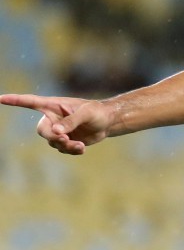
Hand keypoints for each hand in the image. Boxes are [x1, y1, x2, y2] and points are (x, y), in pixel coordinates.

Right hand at [0, 94, 114, 154]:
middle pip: (42, 131)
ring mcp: (58, 131)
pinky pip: (62, 149)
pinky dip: (72, 150)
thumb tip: (56, 132)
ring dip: (65, 145)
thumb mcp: (86, 114)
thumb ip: (71, 121)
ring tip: (80, 145)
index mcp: (54, 105)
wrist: (107, 122)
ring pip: (53, 143)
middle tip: (65, 140)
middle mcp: (53, 118)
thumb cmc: (97, 112)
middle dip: (52, 137)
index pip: (31, 102)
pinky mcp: (65, 141)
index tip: (0, 98)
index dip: (15, 101)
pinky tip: (82, 148)